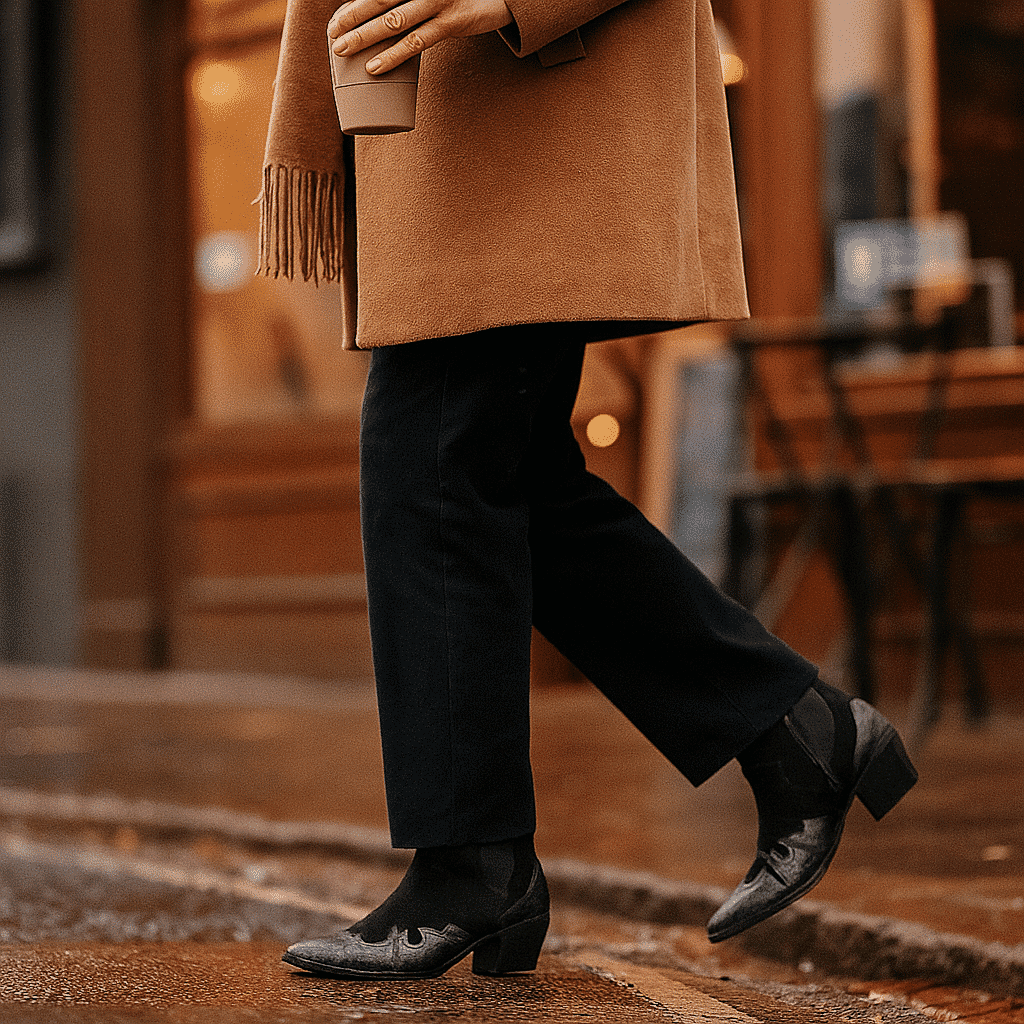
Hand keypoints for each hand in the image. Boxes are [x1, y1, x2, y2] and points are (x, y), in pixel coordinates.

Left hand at [328, 0, 512, 74]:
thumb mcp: (435, 0)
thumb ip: (412, 8)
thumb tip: (384, 30)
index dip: (352, 8)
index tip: (334, 24)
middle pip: (379, 2)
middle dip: (352, 20)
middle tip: (332, 37)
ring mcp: (437, 2)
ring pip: (393, 21)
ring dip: (365, 37)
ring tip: (344, 51)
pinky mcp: (452, 22)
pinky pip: (416, 42)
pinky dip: (393, 56)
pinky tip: (374, 68)